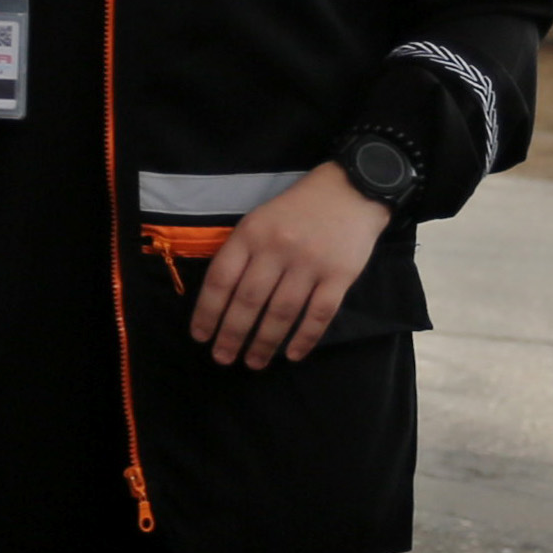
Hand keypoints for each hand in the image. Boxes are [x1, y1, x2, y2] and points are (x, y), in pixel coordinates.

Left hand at [188, 163, 389, 368]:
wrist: (351, 190)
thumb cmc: (297, 209)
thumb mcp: (259, 219)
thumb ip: (241, 252)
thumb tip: (220, 299)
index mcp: (251, 233)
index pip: (221, 279)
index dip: (208, 312)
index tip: (201, 336)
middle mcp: (278, 248)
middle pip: (249, 301)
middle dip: (232, 335)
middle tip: (223, 358)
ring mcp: (310, 263)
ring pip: (281, 312)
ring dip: (265, 343)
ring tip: (253, 362)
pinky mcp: (340, 275)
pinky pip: (319, 314)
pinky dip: (305, 338)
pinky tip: (292, 355)